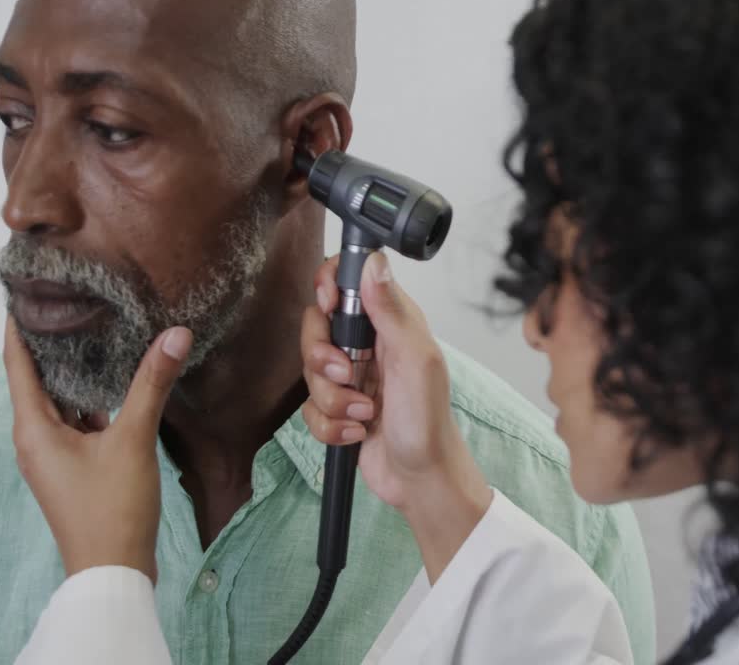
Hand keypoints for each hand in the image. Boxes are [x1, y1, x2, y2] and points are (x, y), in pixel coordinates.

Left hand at [4, 316, 191, 582]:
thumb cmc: (112, 507)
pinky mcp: (74, 467)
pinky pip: (76, 421)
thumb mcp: (133, 439)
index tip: (23, 288)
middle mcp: (35, 438)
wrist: (113, 571)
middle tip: (70, 298)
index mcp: (33, 427)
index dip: (16, 325)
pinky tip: (115, 381)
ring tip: (95, 329)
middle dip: (52, 341)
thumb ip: (152, 384)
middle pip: (36, 377)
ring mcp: (53, 455)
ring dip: (74, 370)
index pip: (16, 362)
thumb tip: (175, 334)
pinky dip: (91, 398)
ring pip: (60, 400)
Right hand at [301, 253, 491, 579]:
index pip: (348, 281)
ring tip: (363, 414)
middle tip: (350, 374)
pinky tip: (357, 433)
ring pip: (310, 372)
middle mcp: (369, 344)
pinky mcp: (338, 409)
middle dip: (323, 357)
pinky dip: (330, 425)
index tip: (329, 307)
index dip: (329, 286)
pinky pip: (309, 408)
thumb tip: (374, 261)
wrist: (420, 478)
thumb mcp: (416, 359)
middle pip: (316, 327)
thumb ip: (392, 310)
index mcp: (390, 322)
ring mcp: (352, 377)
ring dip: (333, 399)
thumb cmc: (428, 420)